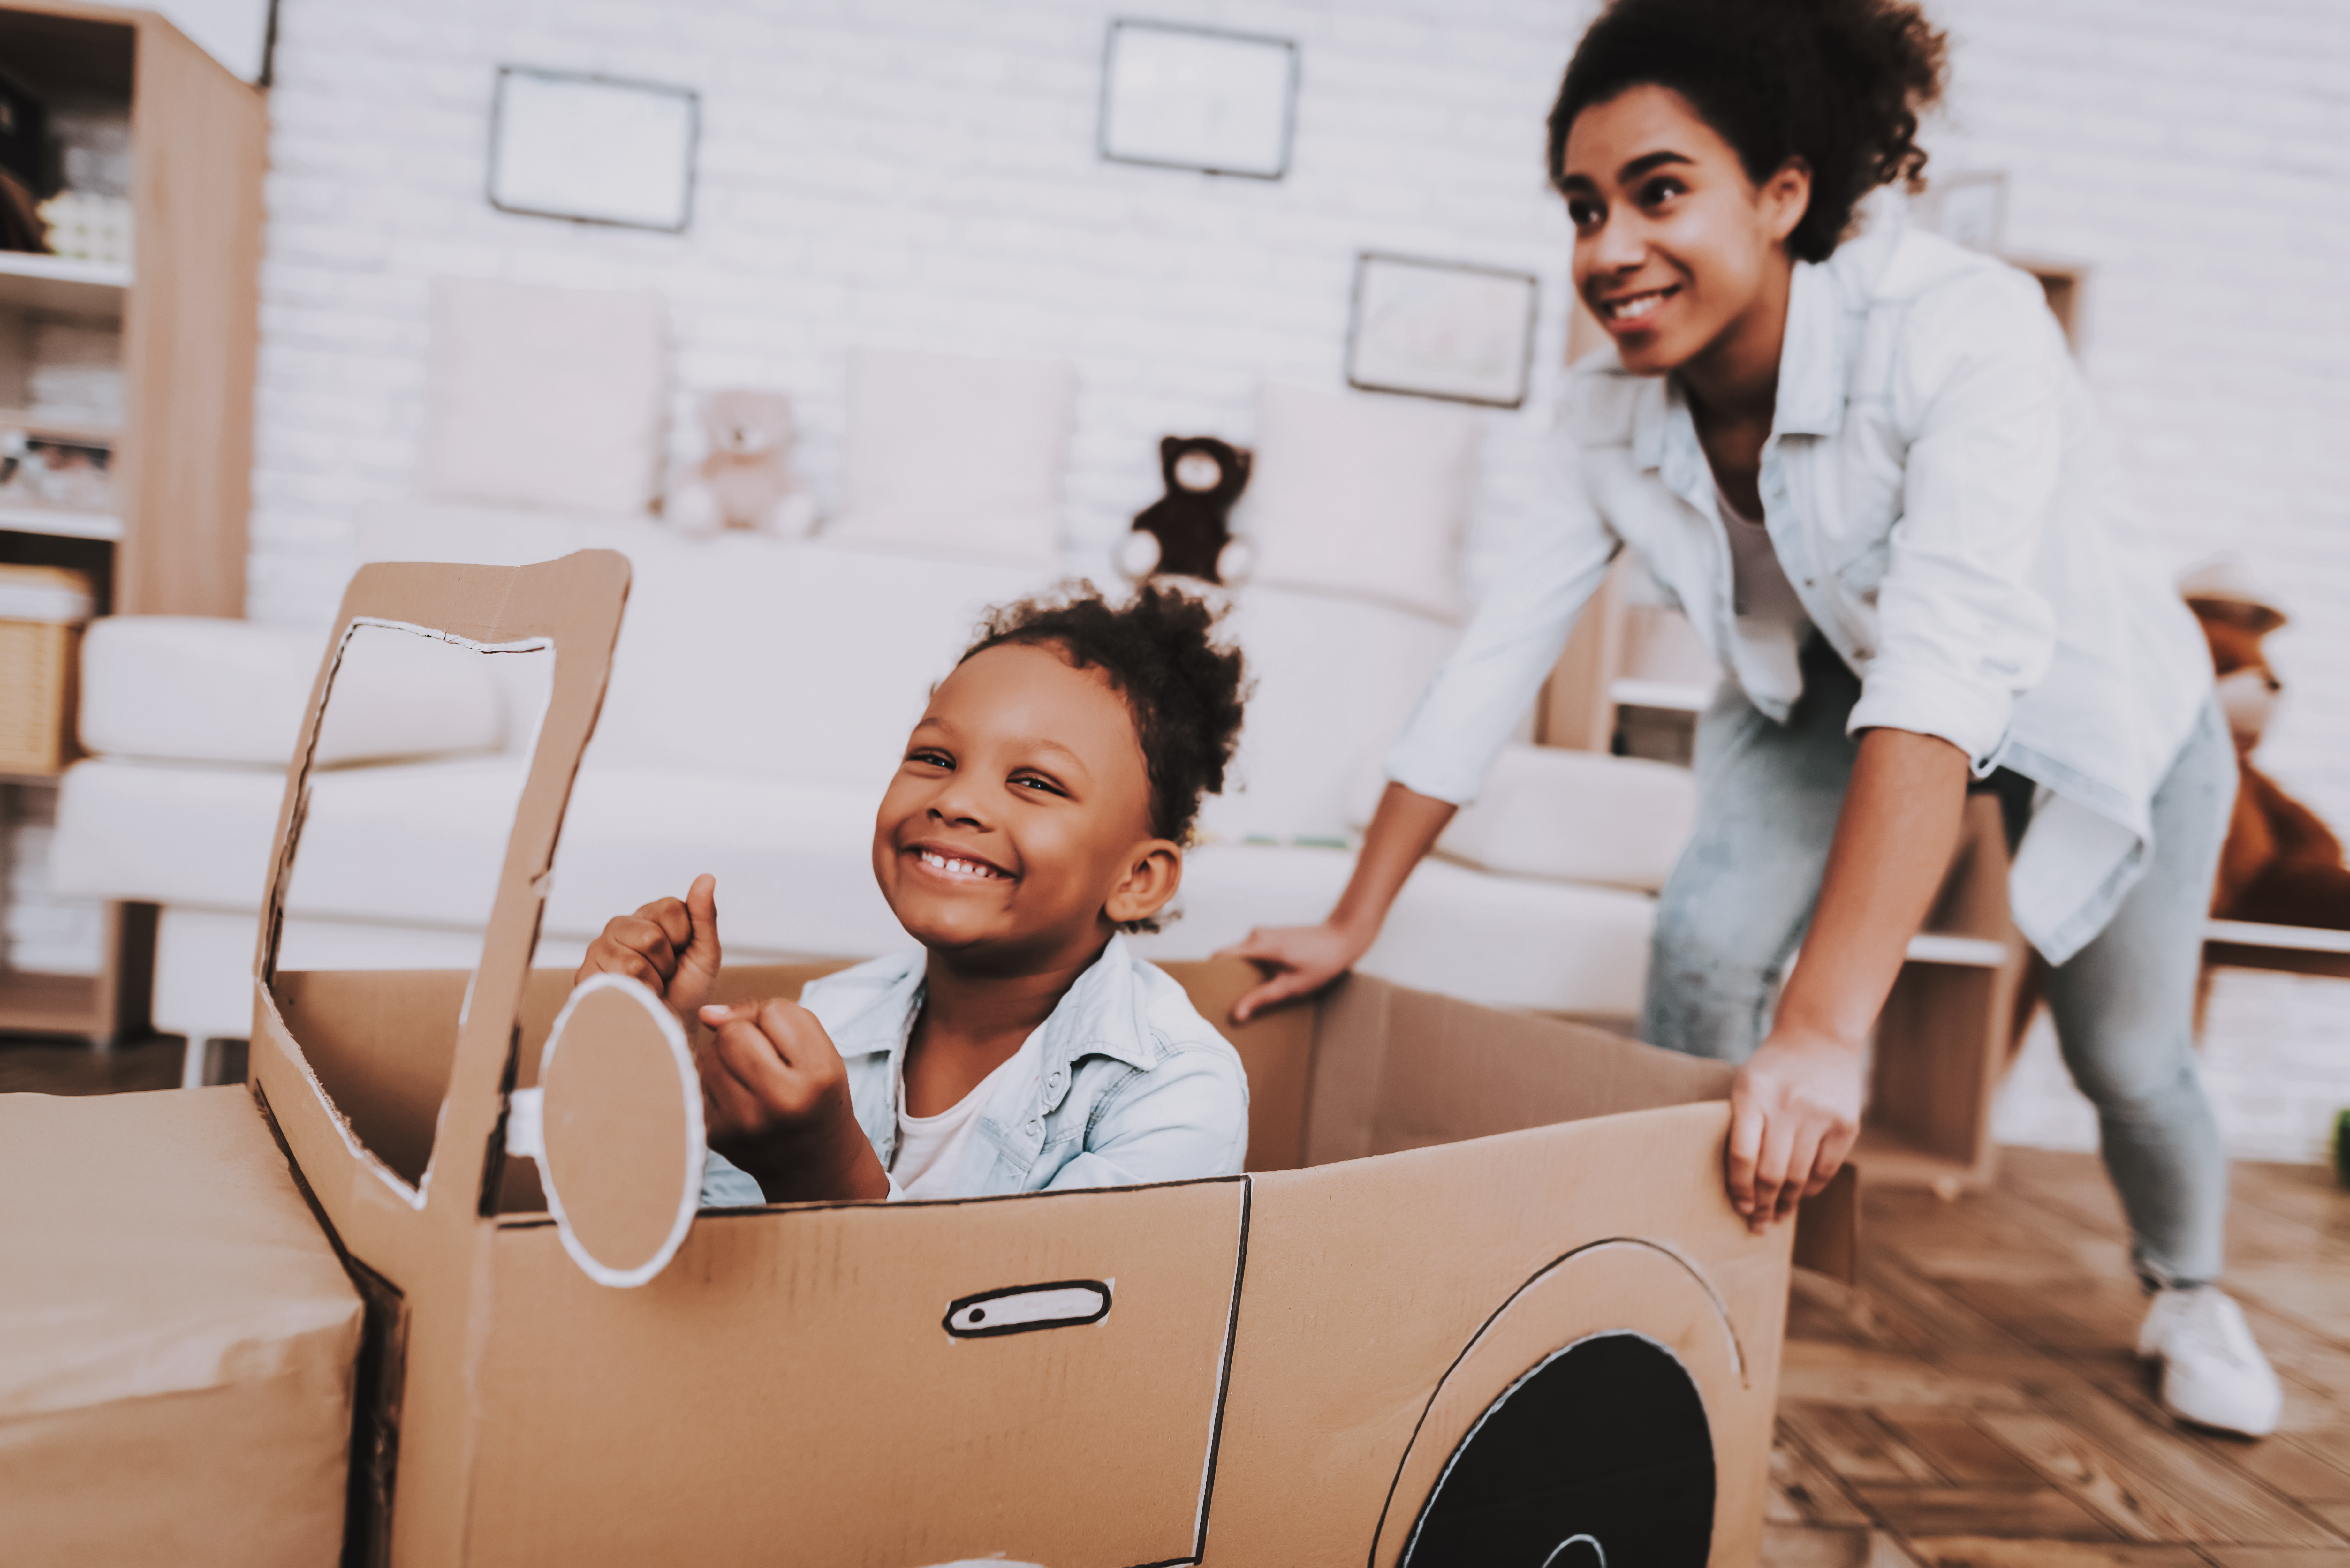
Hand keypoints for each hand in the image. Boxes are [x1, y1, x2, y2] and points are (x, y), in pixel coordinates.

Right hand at [574, 873, 722, 1025]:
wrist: (670, 1028)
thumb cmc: (686, 991)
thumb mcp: (705, 953)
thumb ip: (704, 915)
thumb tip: (706, 877)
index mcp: (648, 915)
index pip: (670, 908)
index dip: (684, 937)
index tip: (681, 953)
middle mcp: (619, 926)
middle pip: (651, 936)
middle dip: (667, 963)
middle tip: (664, 975)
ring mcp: (598, 949)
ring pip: (634, 961)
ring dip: (652, 982)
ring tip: (649, 987)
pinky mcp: (586, 976)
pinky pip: (618, 982)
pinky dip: (638, 995)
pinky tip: (635, 997)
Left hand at [695, 997, 887, 1202]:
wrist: (814, 1163)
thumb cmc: (816, 1095)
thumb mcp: (818, 1051)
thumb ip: (770, 1016)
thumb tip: (706, 1013)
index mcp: (818, 1075)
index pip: (775, 1011)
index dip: (778, 1021)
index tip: (791, 1047)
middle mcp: (782, 1101)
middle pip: (733, 1032)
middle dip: (744, 1034)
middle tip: (766, 1059)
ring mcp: (746, 1122)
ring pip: (708, 1055)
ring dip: (724, 1057)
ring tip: (750, 1078)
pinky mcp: (718, 1136)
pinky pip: (698, 1083)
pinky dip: (715, 1083)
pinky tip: (738, 1100)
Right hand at [1215, 921, 1371, 1024]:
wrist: (1343, 937)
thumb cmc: (1322, 961)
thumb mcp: (1292, 985)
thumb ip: (1262, 998)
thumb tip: (1237, 1014)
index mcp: (1259, 945)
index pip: (1219, 958)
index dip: (1210, 977)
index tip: (1207, 996)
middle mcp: (1256, 934)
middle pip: (1226, 958)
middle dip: (1224, 979)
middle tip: (1224, 1003)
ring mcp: (1262, 933)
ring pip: (1238, 955)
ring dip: (1238, 974)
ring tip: (1242, 997)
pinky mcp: (1269, 936)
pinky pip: (1249, 952)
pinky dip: (1249, 968)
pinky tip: (1258, 984)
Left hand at [1726, 1020, 1864, 1233]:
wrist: (1818, 1037)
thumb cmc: (1772, 1070)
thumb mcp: (1745, 1086)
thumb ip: (1740, 1128)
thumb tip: (1741, 1186)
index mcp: (1752, 1096)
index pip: (1742, 1156)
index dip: (1739, 1189)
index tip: (1738, 1206)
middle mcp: (1786, 1106)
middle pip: (1771, 1173)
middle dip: (1762, 1205)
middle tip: (1757, 1224)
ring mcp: (1819, 1115)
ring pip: (1800, 1177)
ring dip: (1787, 1202)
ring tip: (1777, 1215)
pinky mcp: (1845, 1124)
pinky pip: (1825, 1169)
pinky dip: (1811, 1188)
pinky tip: (1801, 1195)